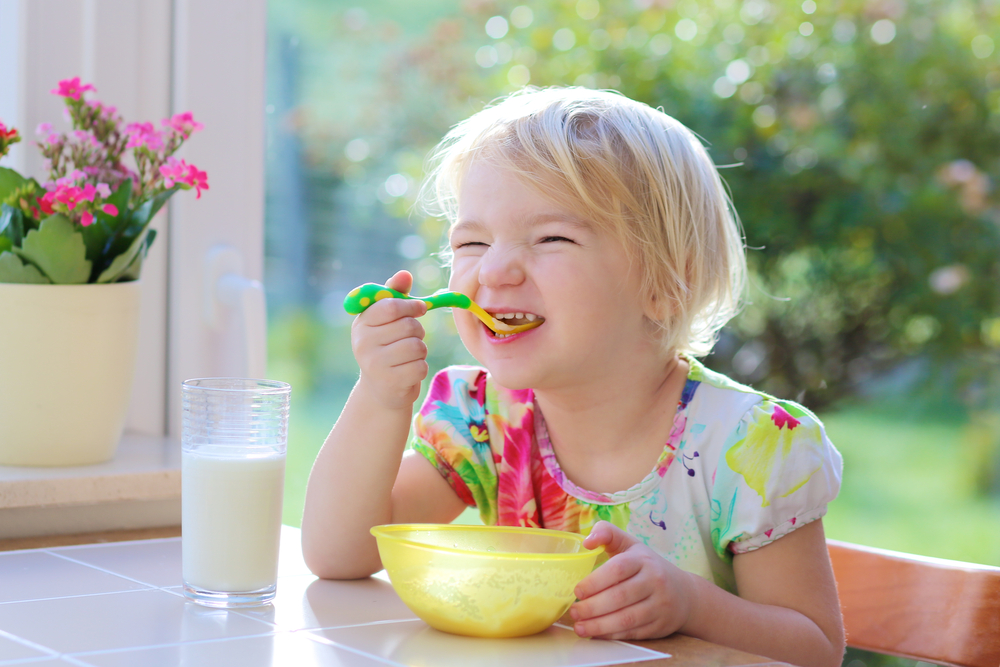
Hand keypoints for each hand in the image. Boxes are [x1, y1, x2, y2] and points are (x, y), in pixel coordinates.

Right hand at [352, 270, 428, 409]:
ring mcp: (375, 364)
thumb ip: (394, 295)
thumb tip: (404, 274)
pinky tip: (408, 371)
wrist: (380, 389)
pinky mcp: (390, 382)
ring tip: (408, 355)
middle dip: (417, 330)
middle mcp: (363, 343)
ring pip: (417, 346)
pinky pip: (421, 366)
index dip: (411, 305)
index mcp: (361, 324)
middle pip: (409, 325)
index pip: (390, 306)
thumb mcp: (386, 320)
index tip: (419, 309)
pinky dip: (421, 367)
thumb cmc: (386, 346)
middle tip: (410, 338)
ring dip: (420, 350)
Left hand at [570, 521, 695, 639]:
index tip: (577, 591)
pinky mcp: (660, 625)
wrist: (684, 593)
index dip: (595, 581)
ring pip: (627, 618)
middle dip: (593, 607)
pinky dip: (612, 634)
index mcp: (643, 560)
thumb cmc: (647, 566)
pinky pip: (634, 632)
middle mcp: (654, 581)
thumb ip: (608, 534)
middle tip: (574, 612)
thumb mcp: (630, 545)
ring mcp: (659, 605)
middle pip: (620, 597)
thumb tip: (587, 541)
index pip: (618, 569)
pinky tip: (596, 633)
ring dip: (599, 625)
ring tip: (579, 626)